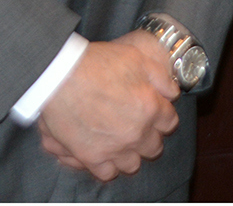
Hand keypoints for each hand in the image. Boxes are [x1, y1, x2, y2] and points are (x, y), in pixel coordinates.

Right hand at [36, 32, 179, 180]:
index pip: (170, 122)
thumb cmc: (97, 64)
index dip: (163, 115)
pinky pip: (107, 173)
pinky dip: (108, 166)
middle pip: (154, 147)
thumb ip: (160, 77)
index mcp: (150, 108)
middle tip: (139, 126)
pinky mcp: (91, 157)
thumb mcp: (137, 58)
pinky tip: (106, 154)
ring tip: (122, 143)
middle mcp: (136, 132)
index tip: (156, 111)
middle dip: (150, 137)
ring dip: (131, 154)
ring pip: (133, 164)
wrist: (61, 76)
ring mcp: (114, 148)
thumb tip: (171, 92)